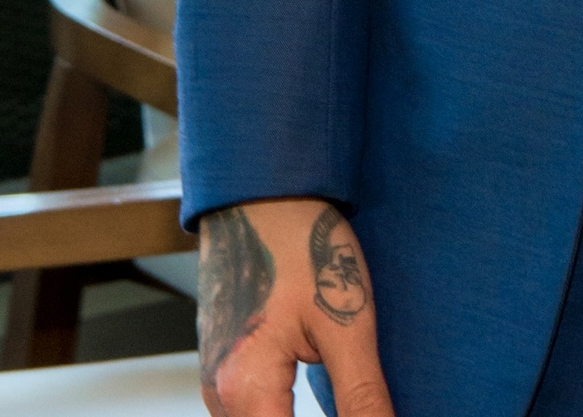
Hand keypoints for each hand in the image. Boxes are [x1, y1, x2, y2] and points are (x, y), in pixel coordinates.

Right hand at [197, 194, 394, 416]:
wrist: (262, 188)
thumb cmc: (302, 242)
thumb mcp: (347, 324)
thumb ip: (362, 399)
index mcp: (245, 391)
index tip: (367, 412)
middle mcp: (219, 397)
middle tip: (363, 403)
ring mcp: (216, 382)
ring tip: (347, 399)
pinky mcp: (223, 366)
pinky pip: (253, 411)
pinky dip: (283, 412)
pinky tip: (316, 393)